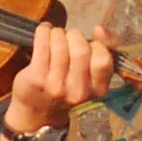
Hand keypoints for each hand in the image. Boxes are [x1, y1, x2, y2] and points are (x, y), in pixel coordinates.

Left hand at [3, 21, 118, 140]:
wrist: (37, 111)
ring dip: (57, 33)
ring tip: (55, 36)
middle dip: (74, 35)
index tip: (89, 42)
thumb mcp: (91, 76)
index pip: (103, 59)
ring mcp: (56, 85)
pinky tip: (44, 32)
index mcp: (97, 90)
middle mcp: (78, 91)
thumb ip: (105, 50)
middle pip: (80, 49)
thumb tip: (100, 29)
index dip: (97, 44)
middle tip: (69, 37)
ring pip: (60, 44)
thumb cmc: (68, 87)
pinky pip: (42, 44)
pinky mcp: (36, 78)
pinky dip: (43, 32)